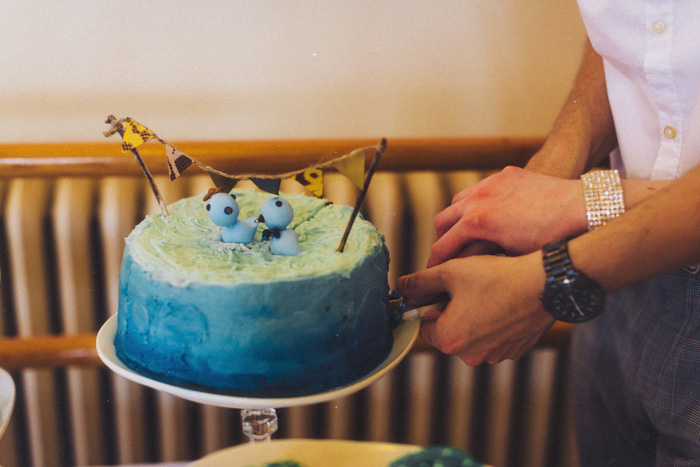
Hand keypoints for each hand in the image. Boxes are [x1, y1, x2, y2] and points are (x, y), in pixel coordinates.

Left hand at [398, 253, 554, 365]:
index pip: (425, 327)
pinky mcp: (514, 351)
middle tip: (466, 289)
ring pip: (472, 336)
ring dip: (473, 318)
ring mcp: (495, 355)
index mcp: (449, 339)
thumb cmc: (495, 276)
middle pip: (448, 333)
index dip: (430, 307)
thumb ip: (420, 282)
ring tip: (487, 294)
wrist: (543, 284)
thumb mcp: (450, 271)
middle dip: (452, 313)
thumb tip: (402, 287)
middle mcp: (471, 355)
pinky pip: (494, 338)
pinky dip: (494, 324)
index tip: (442, 292)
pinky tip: (503, 303)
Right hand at [428, 166, 586, 266]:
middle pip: (443, 220)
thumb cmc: (551, 239)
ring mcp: (491, 183)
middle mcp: (478, 198)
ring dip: (456, 219)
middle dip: (441, 239)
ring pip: (458, 201)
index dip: (435, 263)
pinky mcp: (505, 174)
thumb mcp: (511, 257)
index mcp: (477, 222)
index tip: (433, 273)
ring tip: (462, 235)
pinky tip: (486, 215)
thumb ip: (481, 257)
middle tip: (445, 255)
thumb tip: (463, 269)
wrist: (583, 208)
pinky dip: (475, 203)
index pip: (443, 246)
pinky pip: (480, 188)